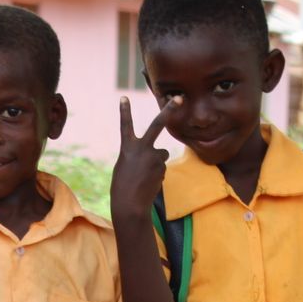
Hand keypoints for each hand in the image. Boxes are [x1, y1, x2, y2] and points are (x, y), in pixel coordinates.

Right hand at [111, 97, 172, 222]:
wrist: (130, 204)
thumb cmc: (123, 187)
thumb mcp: (125, 166)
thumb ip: (138, 155)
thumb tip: (160, 153)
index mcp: (127, 148)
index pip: (125, 125)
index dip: (125, 111)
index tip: (124, 97)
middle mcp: (141, 148)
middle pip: (157, 124)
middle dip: (169, 110)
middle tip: (179, 97)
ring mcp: (153, 156)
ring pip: (161, 154)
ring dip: (156, 163)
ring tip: (145, 177)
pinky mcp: (162, 167)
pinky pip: (161, 167)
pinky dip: (157, 174)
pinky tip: (149, 183)